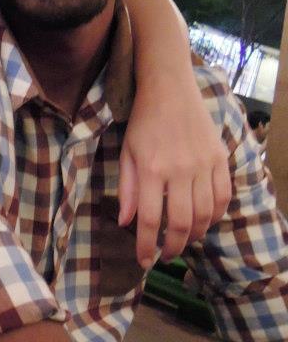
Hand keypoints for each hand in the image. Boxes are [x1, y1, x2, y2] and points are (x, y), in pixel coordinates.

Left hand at [118, 73, 230, 267]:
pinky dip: (215, 215)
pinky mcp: (220, 158)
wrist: (169, 89)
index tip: (143, 261)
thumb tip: (125, 222)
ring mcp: (203, 164)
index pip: (149, 219)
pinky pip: (223, 197)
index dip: (146, 245)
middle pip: (182, 223)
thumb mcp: (126, 151)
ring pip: (205, 215)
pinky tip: (204, 221)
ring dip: (195, 235)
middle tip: (166, 255)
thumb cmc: (142, 120)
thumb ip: (127, 188)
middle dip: (173, 247)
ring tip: (184, 240)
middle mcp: (179, 170)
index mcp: (151, 169)